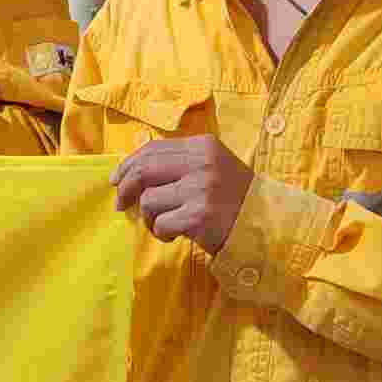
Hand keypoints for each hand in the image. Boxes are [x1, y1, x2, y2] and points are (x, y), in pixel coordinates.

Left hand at [110, 134, 253, 250]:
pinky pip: (161, 224)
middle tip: (120, 205)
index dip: (128, 164)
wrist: (265, 224)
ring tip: (164, 224)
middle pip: (143, 171)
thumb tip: (130, 168)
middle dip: (125, 189)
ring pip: (149, 201)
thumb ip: (177, 162)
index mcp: (202, 146)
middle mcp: (201, 163)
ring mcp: (201, 189)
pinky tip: (174, 234)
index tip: (116, 179)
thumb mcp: (210, 166)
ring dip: (149, 218)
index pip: (153, 149)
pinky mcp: (199, 216)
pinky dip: (161, 233)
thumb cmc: (231, 197)